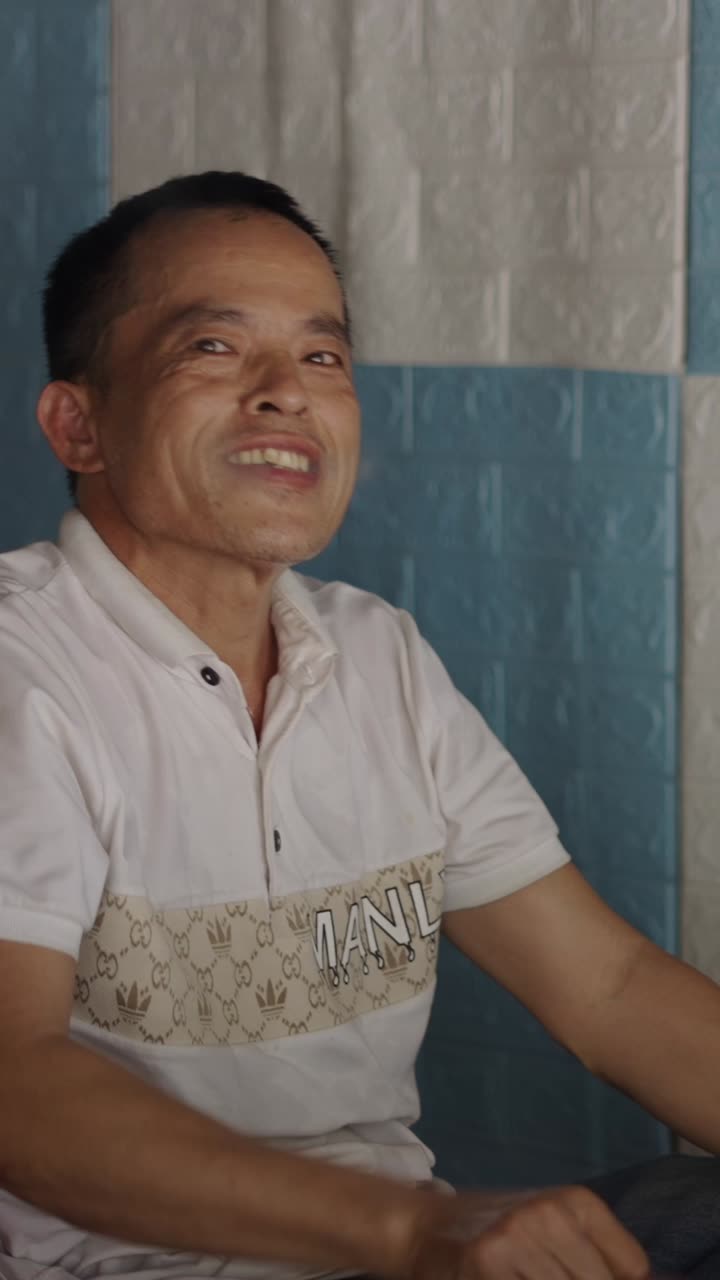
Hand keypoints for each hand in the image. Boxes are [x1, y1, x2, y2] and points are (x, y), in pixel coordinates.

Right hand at [414, 1184, 649, 1279]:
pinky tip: (505, 1279)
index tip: (576, 1273)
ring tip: (519, 1273)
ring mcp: (519, 1237)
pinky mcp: (488, 1261)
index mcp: (578, 1202)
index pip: (634, 1269)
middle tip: (539, 1271)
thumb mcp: (555, 1231)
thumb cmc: (500, 1236)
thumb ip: (600, 1259)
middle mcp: (552, 1214)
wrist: (425, 1227)